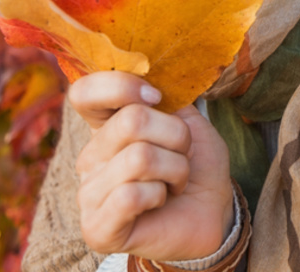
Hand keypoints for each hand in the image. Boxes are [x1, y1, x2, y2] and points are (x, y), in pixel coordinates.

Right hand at [70, 72, 234, 261]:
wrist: (214, 208)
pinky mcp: (96, 228)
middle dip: (176, 135)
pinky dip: (160, 194)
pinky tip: (161, 201)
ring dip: (175, 167)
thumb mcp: (188, 118)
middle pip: (131, 121)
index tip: (157, 96)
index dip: (122, 86)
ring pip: (139, 157)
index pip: (85, 92)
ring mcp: (89, 193)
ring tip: (175, 179)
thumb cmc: (198, 162)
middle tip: (182, 152)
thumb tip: (152, 71)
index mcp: (107, 125)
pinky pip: (130, 196)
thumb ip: (166, 95)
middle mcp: (91, 156)